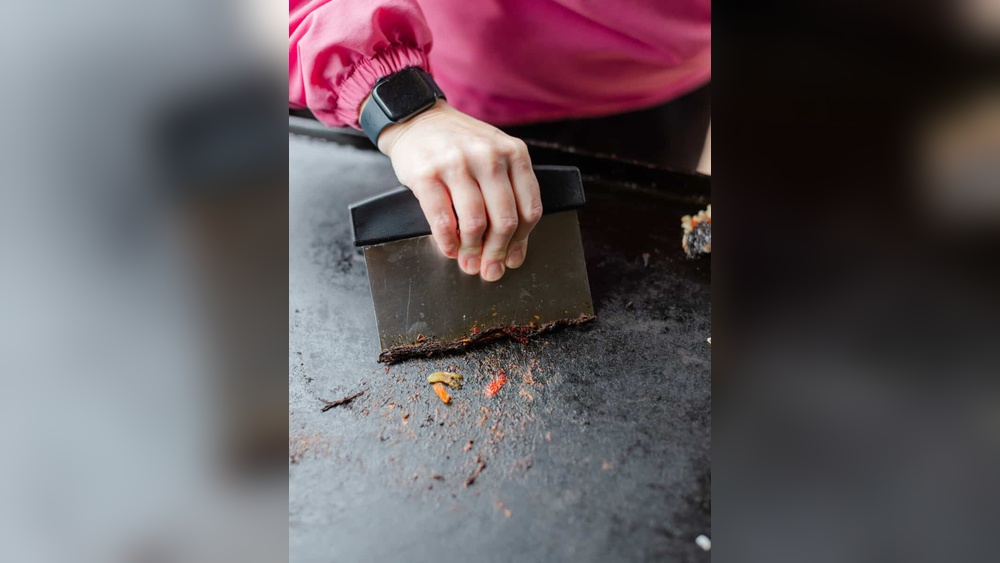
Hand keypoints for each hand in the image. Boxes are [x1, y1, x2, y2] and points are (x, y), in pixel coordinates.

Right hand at [373, 100, 541, 281]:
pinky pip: (443, 219)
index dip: (521, 242)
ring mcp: (457, 163)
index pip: (529, 209)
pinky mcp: (427, 173)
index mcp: (514, 153)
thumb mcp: (494, 157)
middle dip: (496, 252)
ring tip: (467, 261)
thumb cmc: (459, 145)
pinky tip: (449, 248)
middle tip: (488, 268)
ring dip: (472, 250)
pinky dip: (447, 242)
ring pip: (475, 222)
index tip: (510, 258)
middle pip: (504, 219)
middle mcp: (489, 156)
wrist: (417, 118)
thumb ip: (508, 196)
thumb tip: (512, 253)